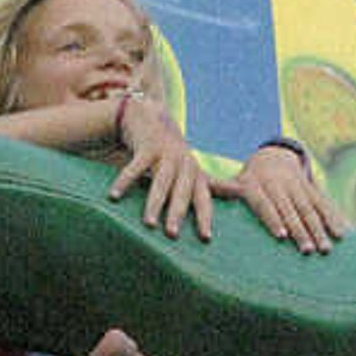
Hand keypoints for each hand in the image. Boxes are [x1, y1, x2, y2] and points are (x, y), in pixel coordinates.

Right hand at [107, 90, 213, 238]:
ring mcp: (165, 154)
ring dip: (154, 203)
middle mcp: (184, 164)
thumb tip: (241, 191)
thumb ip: (213, 183)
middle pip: (181, 193)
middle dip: (177, 213)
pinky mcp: (146, 147)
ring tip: (148, 224)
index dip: (205, 217)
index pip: (203, 199)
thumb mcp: (193, 168)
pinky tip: (114, 196)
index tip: (206, 238)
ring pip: (160, 182)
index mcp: (195, 173)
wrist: (150, 117)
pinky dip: (124, 181)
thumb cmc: (173, 152)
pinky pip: (134, 167)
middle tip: (172, 234)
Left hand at [222, 142, 336, 252]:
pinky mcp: (312, 189)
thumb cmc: (248, 178)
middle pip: (291, 209)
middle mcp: (279, 185)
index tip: (282, 236)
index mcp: (257, 184)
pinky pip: (325, 203)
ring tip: (326, 249)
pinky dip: (334, 217)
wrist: (274, 156)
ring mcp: (298, 186)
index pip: (266, 203)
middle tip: (308, 251)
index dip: (274, 218)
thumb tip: (204, 188)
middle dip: (301, 231)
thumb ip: (223, 188)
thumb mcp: (235, 180)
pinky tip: (343, 233)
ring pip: (310, 208)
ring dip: (320, 229)